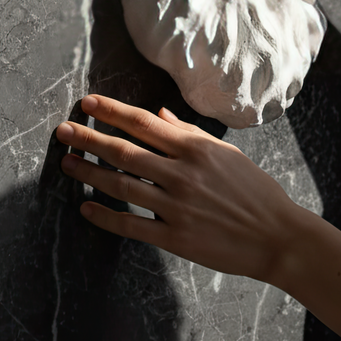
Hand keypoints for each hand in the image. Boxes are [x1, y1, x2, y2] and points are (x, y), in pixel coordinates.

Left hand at [56, 94, 297, 279]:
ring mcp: (177, 207)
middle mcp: (183, 174)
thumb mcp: (228, 154)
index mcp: (197, 150)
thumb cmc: (256, 191)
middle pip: (124, 152)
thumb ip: (190, 134)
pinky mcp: (175, 237)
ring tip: (67, 163)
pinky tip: (86, 207)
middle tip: (63, 131)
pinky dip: (105, 216)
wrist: (277, 235)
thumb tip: (158, 114)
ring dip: (89, 173)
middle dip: (89, 139)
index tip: (87, 103)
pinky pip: (131, 225)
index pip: (144, 124)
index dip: (112, 112)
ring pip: (121, 186)